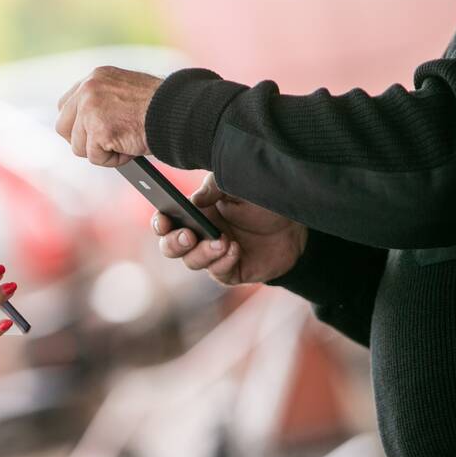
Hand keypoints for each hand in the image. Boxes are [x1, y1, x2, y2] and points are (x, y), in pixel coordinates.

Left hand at [55, 66, 161, 166]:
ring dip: (102, 151)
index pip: (66, 106)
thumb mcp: (125, 95)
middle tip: (104, 144)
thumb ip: (103, 103)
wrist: (178, 113)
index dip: (77, 125)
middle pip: (62, 127)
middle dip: (82, 141)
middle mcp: (88, 88)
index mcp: (96, 77)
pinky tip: (129, 147)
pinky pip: (95, 157)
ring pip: (78, 146)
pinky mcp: (98, 129)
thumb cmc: (160, 109)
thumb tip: (86, 126)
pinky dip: (113, 159)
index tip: (90, 133)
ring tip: (125, 141)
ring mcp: (91, 108)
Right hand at [153, 173, 307, 284]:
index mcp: (194, 213)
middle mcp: (199, 236)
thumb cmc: (262, 199)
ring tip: (223, 240)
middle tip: (189, 235)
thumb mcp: (237, 183)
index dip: (160, 223)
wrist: (295, 222)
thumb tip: (193, 201)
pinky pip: (219, 273)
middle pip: (170, 247)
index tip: (164, 220)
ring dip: (203, 252)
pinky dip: (223, 262)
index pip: (166, 221)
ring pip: (192, 262)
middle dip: (174, 243)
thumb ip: (213, 188)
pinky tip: (235, 249)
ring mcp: (214, 256)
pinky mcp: (232, 271)